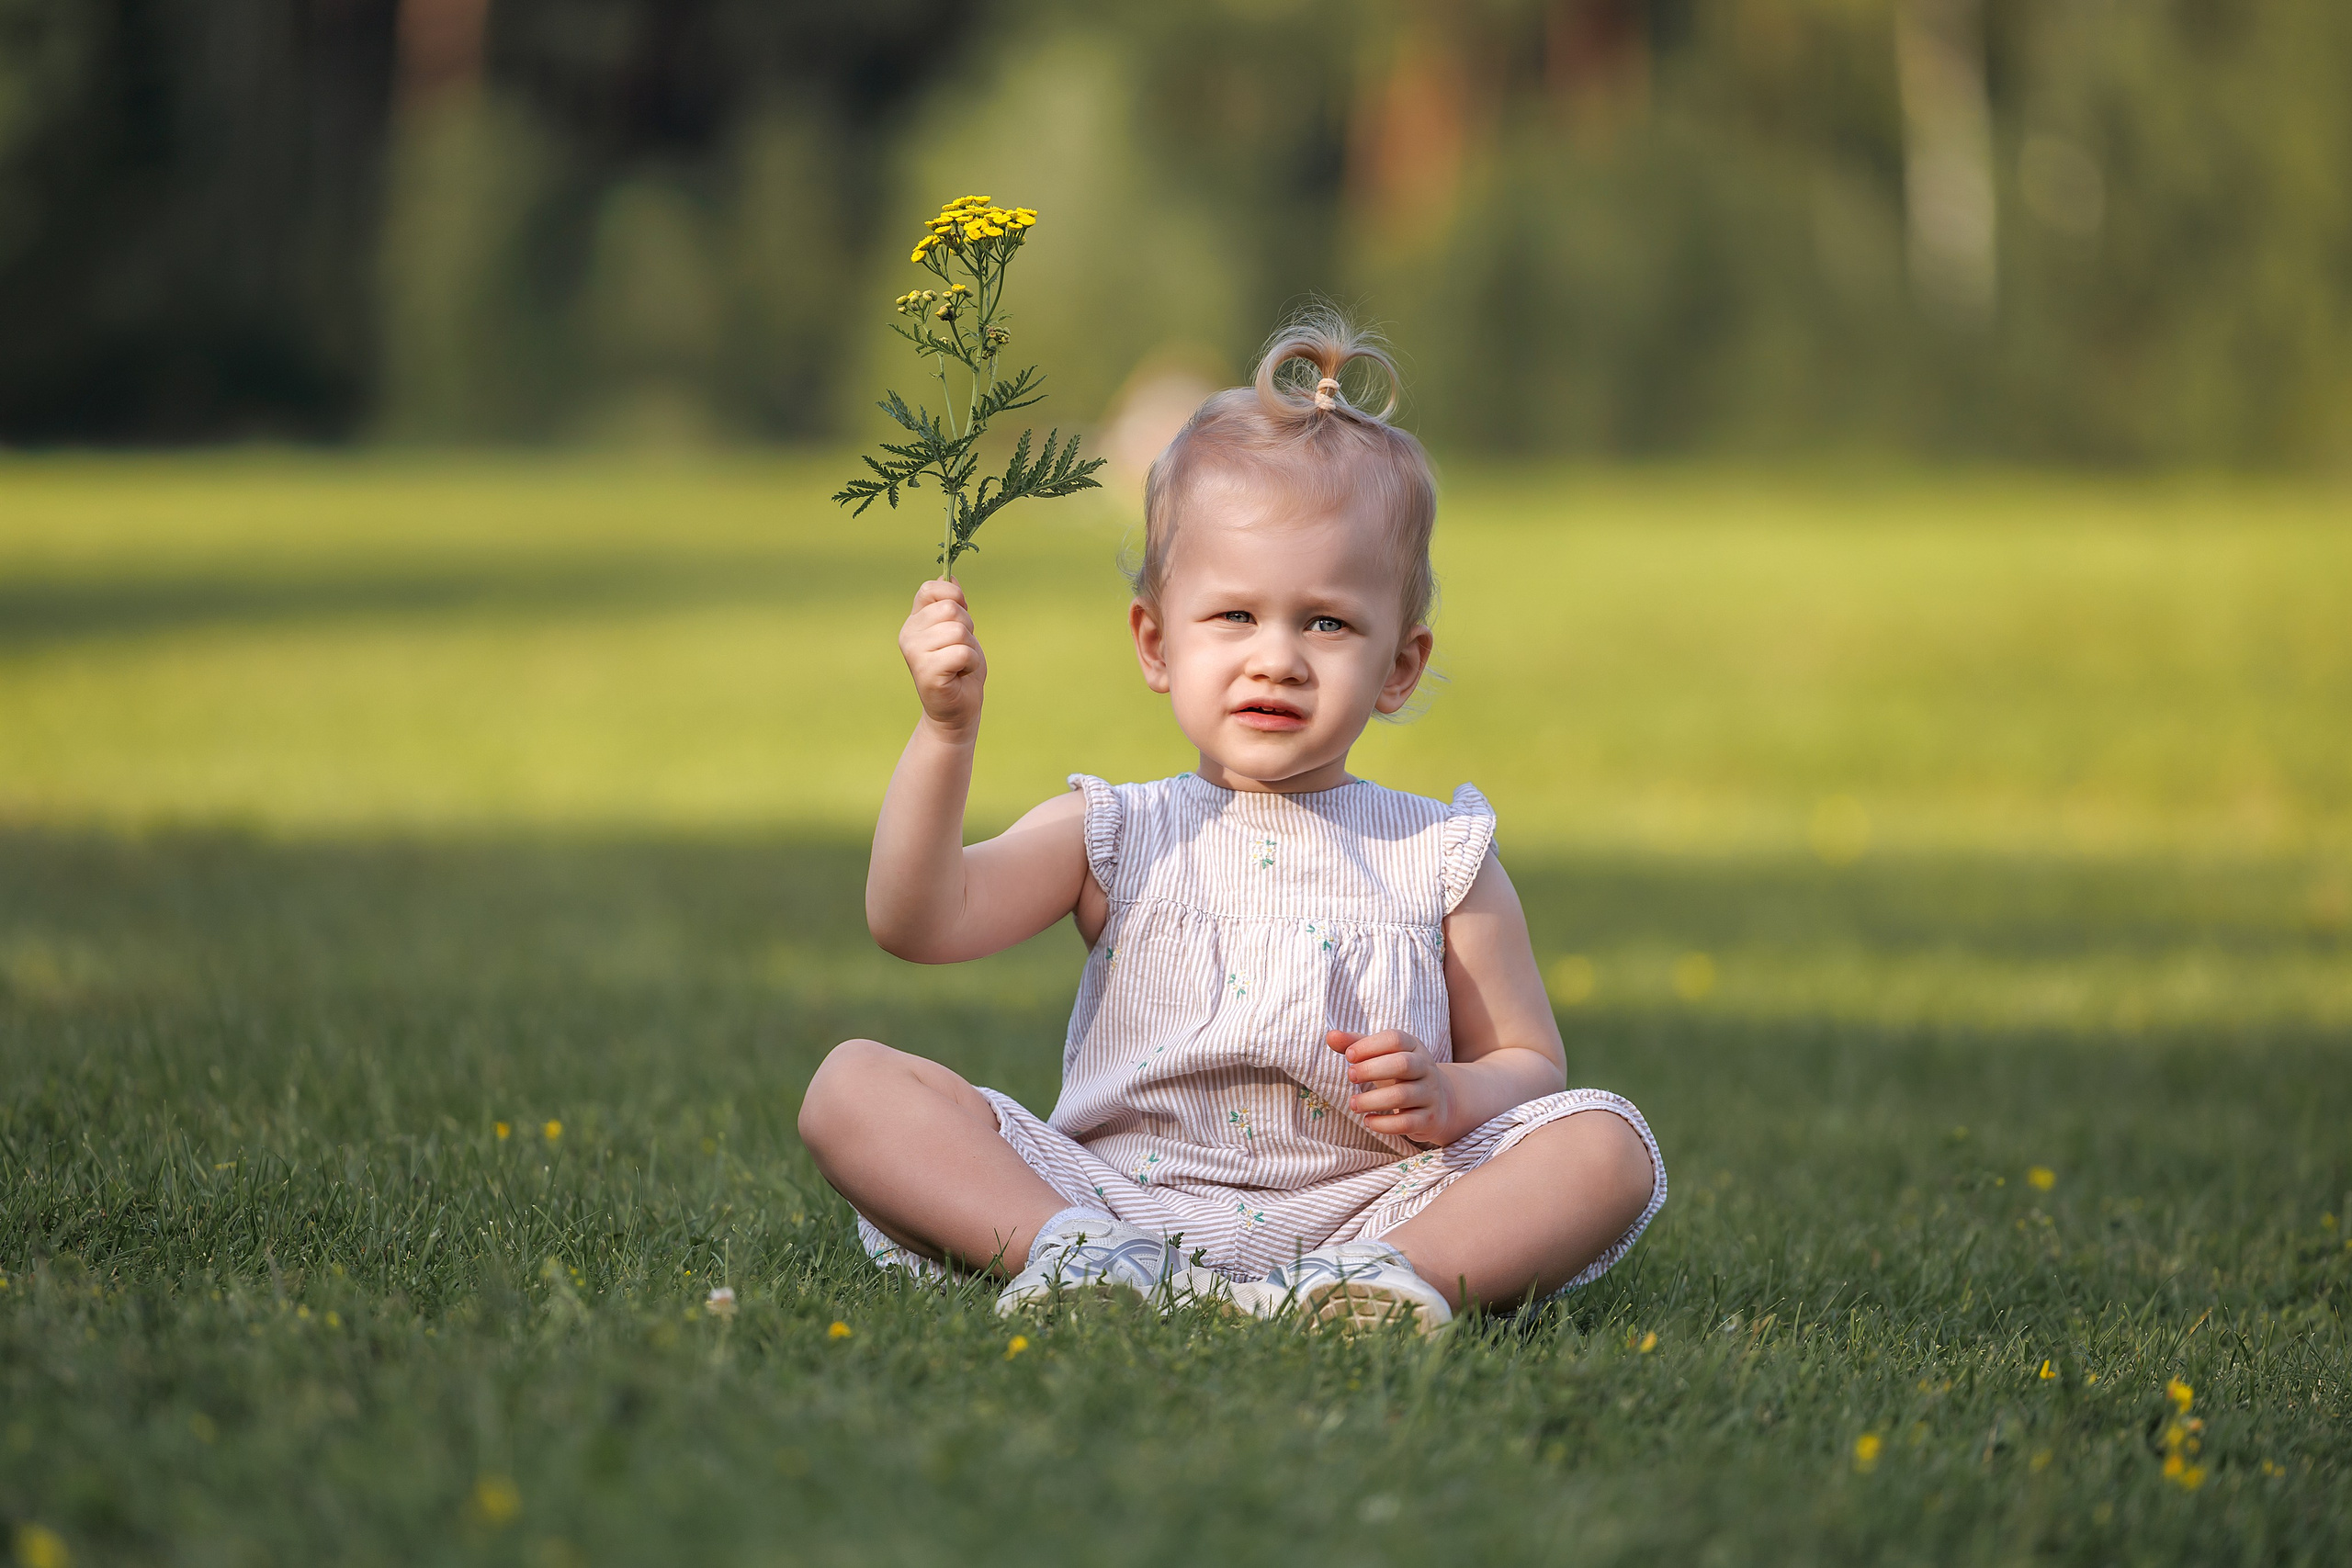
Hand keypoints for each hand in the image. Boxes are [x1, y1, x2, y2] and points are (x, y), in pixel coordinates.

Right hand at [899, 579, 986, 738]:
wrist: (957, 710)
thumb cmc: (960, 670)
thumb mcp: (959, 630)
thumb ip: (952, 605)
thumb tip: (949, 575)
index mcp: (914, 621)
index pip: (931, 589)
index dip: (954, 597)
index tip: (959, 619)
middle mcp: (908, 634)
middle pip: (951, 609)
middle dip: (967, 628)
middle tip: (960, 649)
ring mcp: (914, 653)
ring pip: (959, 631)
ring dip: (970, 648)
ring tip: (960, 664)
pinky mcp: (926, 672)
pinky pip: (962, 652)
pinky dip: (970, 662)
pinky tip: (960, 674)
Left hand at [1329, 1028, 1456, 1145]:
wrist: (1439, 1102)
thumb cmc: (1400, 1074)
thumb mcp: (1382, 1056)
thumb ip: (1357, 1045)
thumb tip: (1331, 1035)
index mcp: (1414, 1047)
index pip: (1395, 1039)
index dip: (1369, 1045)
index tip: (1349, 1056)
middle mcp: (1426, 1068)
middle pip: (1402, 1064)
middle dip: (1371, 1070)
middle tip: (1351, 1076)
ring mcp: (1430, 1094)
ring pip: (1402, 1096)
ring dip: (1372, 1100)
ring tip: (1353, 1103)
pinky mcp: (1429, 1119)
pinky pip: (1406, 1123)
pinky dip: (1383, 1124)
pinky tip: (1368, 1121)